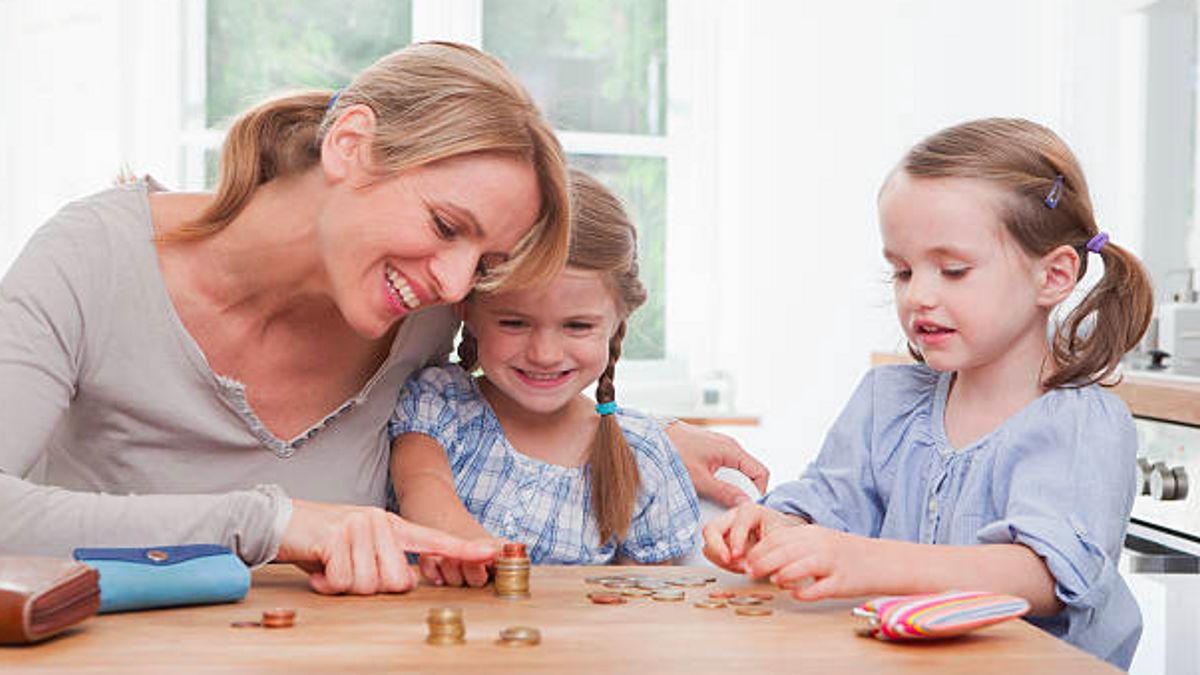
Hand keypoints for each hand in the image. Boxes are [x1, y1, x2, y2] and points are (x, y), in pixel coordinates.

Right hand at [276, 499, 496, 594]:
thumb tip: (403, 585)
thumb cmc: (323, 542)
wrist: (280, 521)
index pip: (434, 540)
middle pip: (398, 581)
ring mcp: (360, 526)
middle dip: (370, 587)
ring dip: (345, 586)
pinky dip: (327, 584)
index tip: (492, 553)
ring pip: (369, 585)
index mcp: (392, 526)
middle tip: (348, 572)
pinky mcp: (337, 536)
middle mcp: (381, 522)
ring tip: (332, 567)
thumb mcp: (359, 548)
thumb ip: (384, 563)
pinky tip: (319, 567)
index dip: (463, 549)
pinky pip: (343, 582)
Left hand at [665, 422, 769, 506]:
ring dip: (730, 486)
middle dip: (742, 491)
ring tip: (715, 497)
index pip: (761, 473)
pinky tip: (706, 488)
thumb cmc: (674, 452)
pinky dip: (719, 480)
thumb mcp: (700, 479)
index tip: (747, 507)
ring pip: (736, 472)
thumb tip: (744, 504)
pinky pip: (724, 468)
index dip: (758, 492)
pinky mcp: (710, 451)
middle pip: (749, 474)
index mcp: (732, 451)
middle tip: (729, 505)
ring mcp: (720, 448)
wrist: (653, 437)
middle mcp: (730, 447)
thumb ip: (724, 492)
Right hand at [702, 502, 798, 572]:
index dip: (736, 539)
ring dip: (720, 558)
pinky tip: (737, 566)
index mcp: (749, 511)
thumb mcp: (781, 536)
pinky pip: (712, 555)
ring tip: (739, 566)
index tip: (737, 555)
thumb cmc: (780, 533)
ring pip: (708, 544)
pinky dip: (722, 563)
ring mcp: (724, 531)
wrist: (782, 537)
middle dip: (717, 548)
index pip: (736, 523)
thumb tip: (757, 563)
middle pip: (711, 529)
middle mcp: (731, 518)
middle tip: (727, 561)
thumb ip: (769, 548)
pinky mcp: (721, 544)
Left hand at [744, 523, 875, 601]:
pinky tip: (796, 594)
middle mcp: (820, 546)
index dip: (759, 550)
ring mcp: (832, 564)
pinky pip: (819, 588)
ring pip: (801, 567)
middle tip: (750, 573)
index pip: (777, 538)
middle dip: (763, 563)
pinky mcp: (842, 583)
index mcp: (812, 534)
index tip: (746, 561)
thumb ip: (793, 546)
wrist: (880, 561)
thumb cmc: (844, 553)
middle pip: (785, 552)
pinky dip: (804, 592)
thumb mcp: (817, 540)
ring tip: (774, 581)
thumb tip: (762, 556)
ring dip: (782, 575)